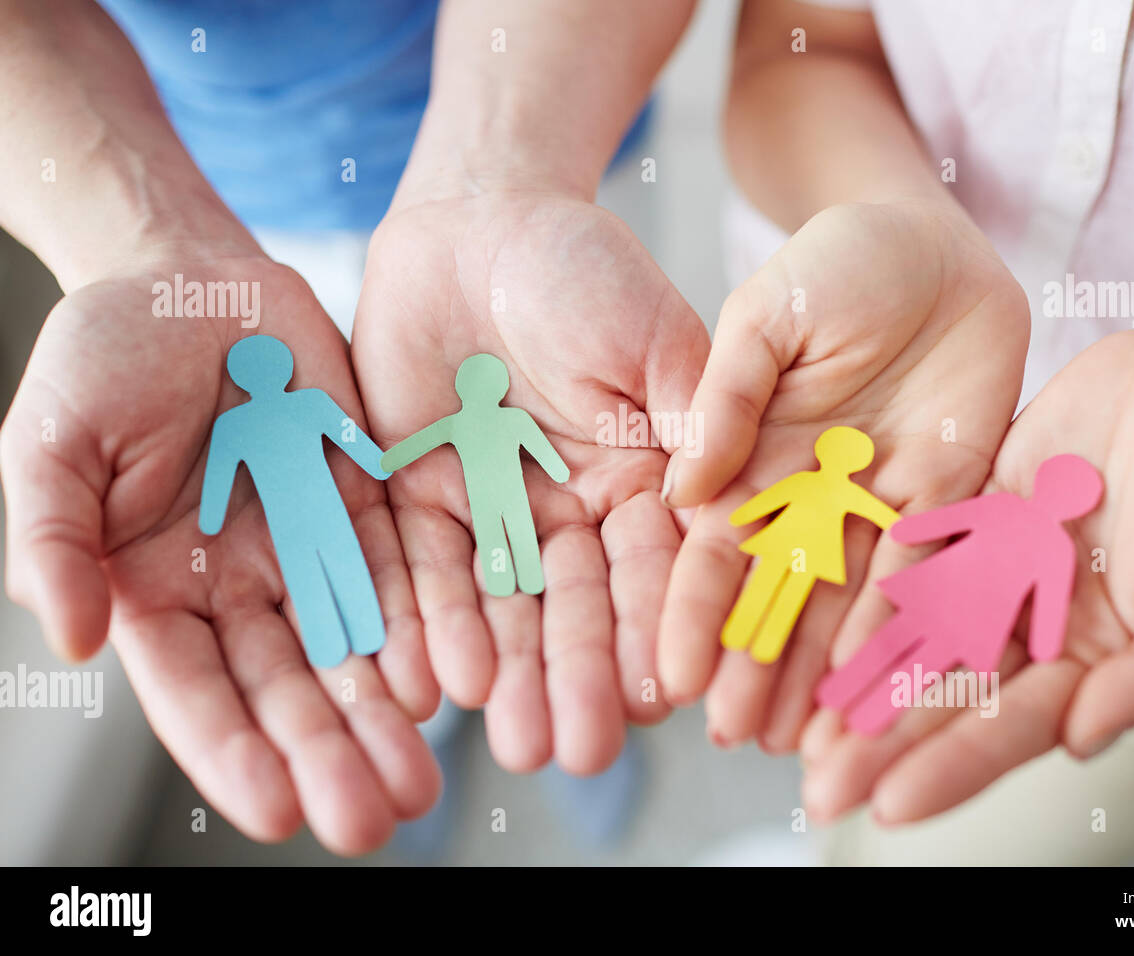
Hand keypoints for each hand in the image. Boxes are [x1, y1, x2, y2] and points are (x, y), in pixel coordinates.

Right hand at [1, 254, 440, 853]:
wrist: (192, 281)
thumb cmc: (103, 357)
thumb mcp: (52, 442)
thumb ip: (54, 538)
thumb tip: (69, 638)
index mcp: (156, 588)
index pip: (195, 690)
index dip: (234, 751)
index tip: (280, 811)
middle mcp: (241, 586)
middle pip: (288, 688)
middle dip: (329, 754)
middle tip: (375, 819)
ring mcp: (309, 546)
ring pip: (353, 646)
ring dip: (388, 713)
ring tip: (427, 778)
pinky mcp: (366, 501)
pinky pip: (400, 568)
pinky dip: (423, 624)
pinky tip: (453, 674)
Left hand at [352, 190, 710, 773]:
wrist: (478, 221)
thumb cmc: (584, 267)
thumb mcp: (655, 339)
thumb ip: (693, 420)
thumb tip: (725, 515)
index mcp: (642, 481)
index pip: (656, 568)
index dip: (660, 627)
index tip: (665, 691)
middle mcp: (571, 511)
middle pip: (577, 607)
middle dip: (577, 676)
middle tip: (577, 750)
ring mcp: (493, 510)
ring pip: (500, 604)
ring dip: (506, 672)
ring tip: (512, 740)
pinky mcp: (417, 497)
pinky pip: (417, 567)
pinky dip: (424, 622)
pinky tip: (430, 681)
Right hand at [657, 200, 1029, 749]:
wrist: (932, 242)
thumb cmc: (835, 262)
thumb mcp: (765, 315)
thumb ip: (727, 394)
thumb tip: (683, 487)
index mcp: (749, 458)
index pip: (711, 549)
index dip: (692, 612)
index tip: (672, 674)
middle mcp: (807, 497)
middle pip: (776, 595)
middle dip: (754, 665)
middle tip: (736, 735)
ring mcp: (876, 505)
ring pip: (847, 602)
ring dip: (826, 670)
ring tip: (809, 738)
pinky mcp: (947, 499)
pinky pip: (930, 570)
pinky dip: (912, 625)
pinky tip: (893, 679)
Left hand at [801, 317, 1133, 822]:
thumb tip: (1083, 740)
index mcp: (1103, 658)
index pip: (1016, 726)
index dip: (953, 765)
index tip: (888, 804)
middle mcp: (1044, 624)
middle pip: (951, 693)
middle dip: (885, 740)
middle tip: (817, 784)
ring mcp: (1007, 568)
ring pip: (921, 632)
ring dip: (863, 675)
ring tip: (800, 721)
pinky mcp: (981, 511)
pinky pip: (917, 553)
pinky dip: (870, 588)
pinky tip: (819, 618)